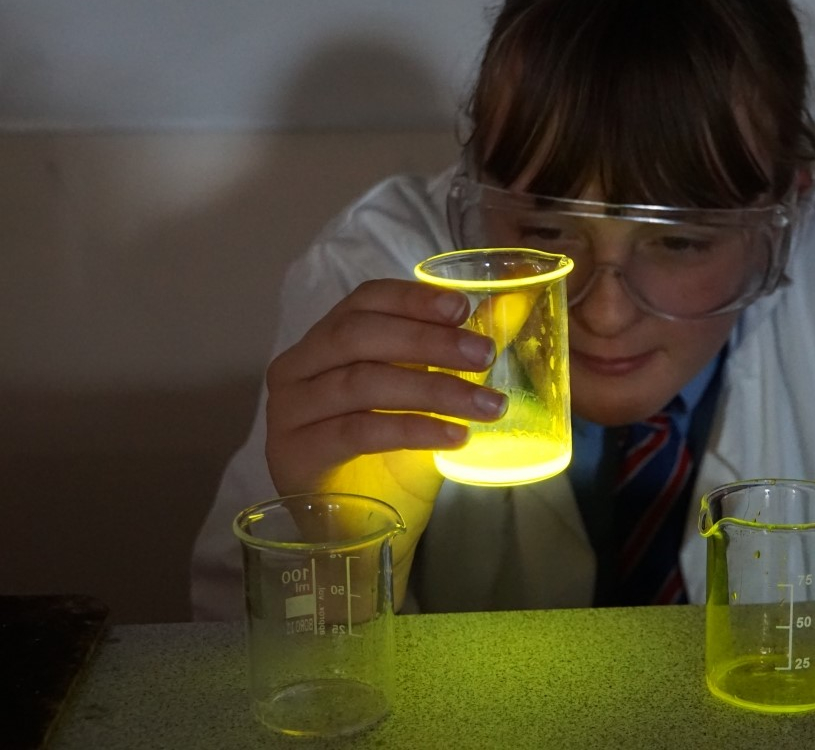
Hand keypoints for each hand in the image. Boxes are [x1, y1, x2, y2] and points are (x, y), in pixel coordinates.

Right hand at [264, 278, 505, 495]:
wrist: (357, 532)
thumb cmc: (390, 458)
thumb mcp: (430, 398)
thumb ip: (460, 353)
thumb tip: (510, 306)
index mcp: (326, 341)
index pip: (365, 301)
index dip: (412, 298)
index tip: (463, 308)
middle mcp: (298, 367)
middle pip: (360, 335)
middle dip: (429, 341)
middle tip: (484, 355)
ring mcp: (289, 411)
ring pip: (363, 382)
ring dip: (434, 390)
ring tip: (487, 405)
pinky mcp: (294, 453)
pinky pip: (357, 431)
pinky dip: (412, 429)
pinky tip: (454, 437)